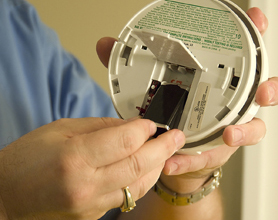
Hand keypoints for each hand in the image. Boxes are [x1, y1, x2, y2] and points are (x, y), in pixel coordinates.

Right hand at [0, 118, 184, 218]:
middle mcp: (86, 185)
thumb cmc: (27, 159)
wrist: (7, 197)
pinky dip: (141, 179)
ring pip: (139, 184)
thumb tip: (131, 125)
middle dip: (163, 147)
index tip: (151, 123)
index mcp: (75, 157)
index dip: (144, 129)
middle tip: (176, 136)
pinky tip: (146, 167)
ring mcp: (92, 205)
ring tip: (167, 150)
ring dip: (157, 165)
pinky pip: (127, 196)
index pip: (125, 140)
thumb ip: (100, 127)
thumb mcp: (60, 130)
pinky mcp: (94, 215)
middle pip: (139, 164)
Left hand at [96, 7, 270, 192]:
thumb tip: (105, 45)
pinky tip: (177, 162)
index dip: (255, 36)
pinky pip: (215, 155)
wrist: (175, 152)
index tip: (256, 20)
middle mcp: (229, 103)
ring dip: (244, 130)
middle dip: (266, 87)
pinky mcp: (216, 151)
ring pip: (252, 126)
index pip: (241, 55)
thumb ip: (130, 68)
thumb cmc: (168, 115)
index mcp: (216, 81)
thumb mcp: (152, 89)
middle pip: (258, 90)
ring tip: (228, 135)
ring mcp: (228, 127)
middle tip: (262, 90)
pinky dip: (196, 159)